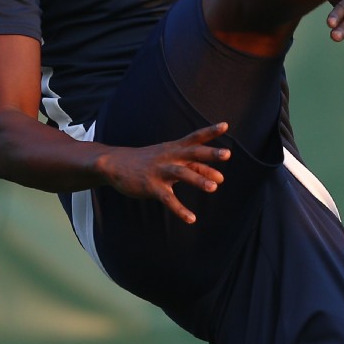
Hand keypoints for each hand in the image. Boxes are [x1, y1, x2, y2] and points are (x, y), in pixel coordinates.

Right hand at [95, 122, 230, 223]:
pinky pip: (168, 199)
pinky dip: (180, 209)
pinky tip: (191, 219)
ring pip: (181, 173)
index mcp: (174, 148)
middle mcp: (169, 157)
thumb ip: (195, 168)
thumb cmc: (149, 162)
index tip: (225, 125)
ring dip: (198, 179)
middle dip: (209, 153)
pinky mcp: (151, 187)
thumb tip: (219, 179)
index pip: (195, 138)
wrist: (115, 164)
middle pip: (192, 153)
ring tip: (214, 187)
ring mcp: (159, 171)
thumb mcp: (171, 159)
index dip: (210, 132)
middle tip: (227, 154)